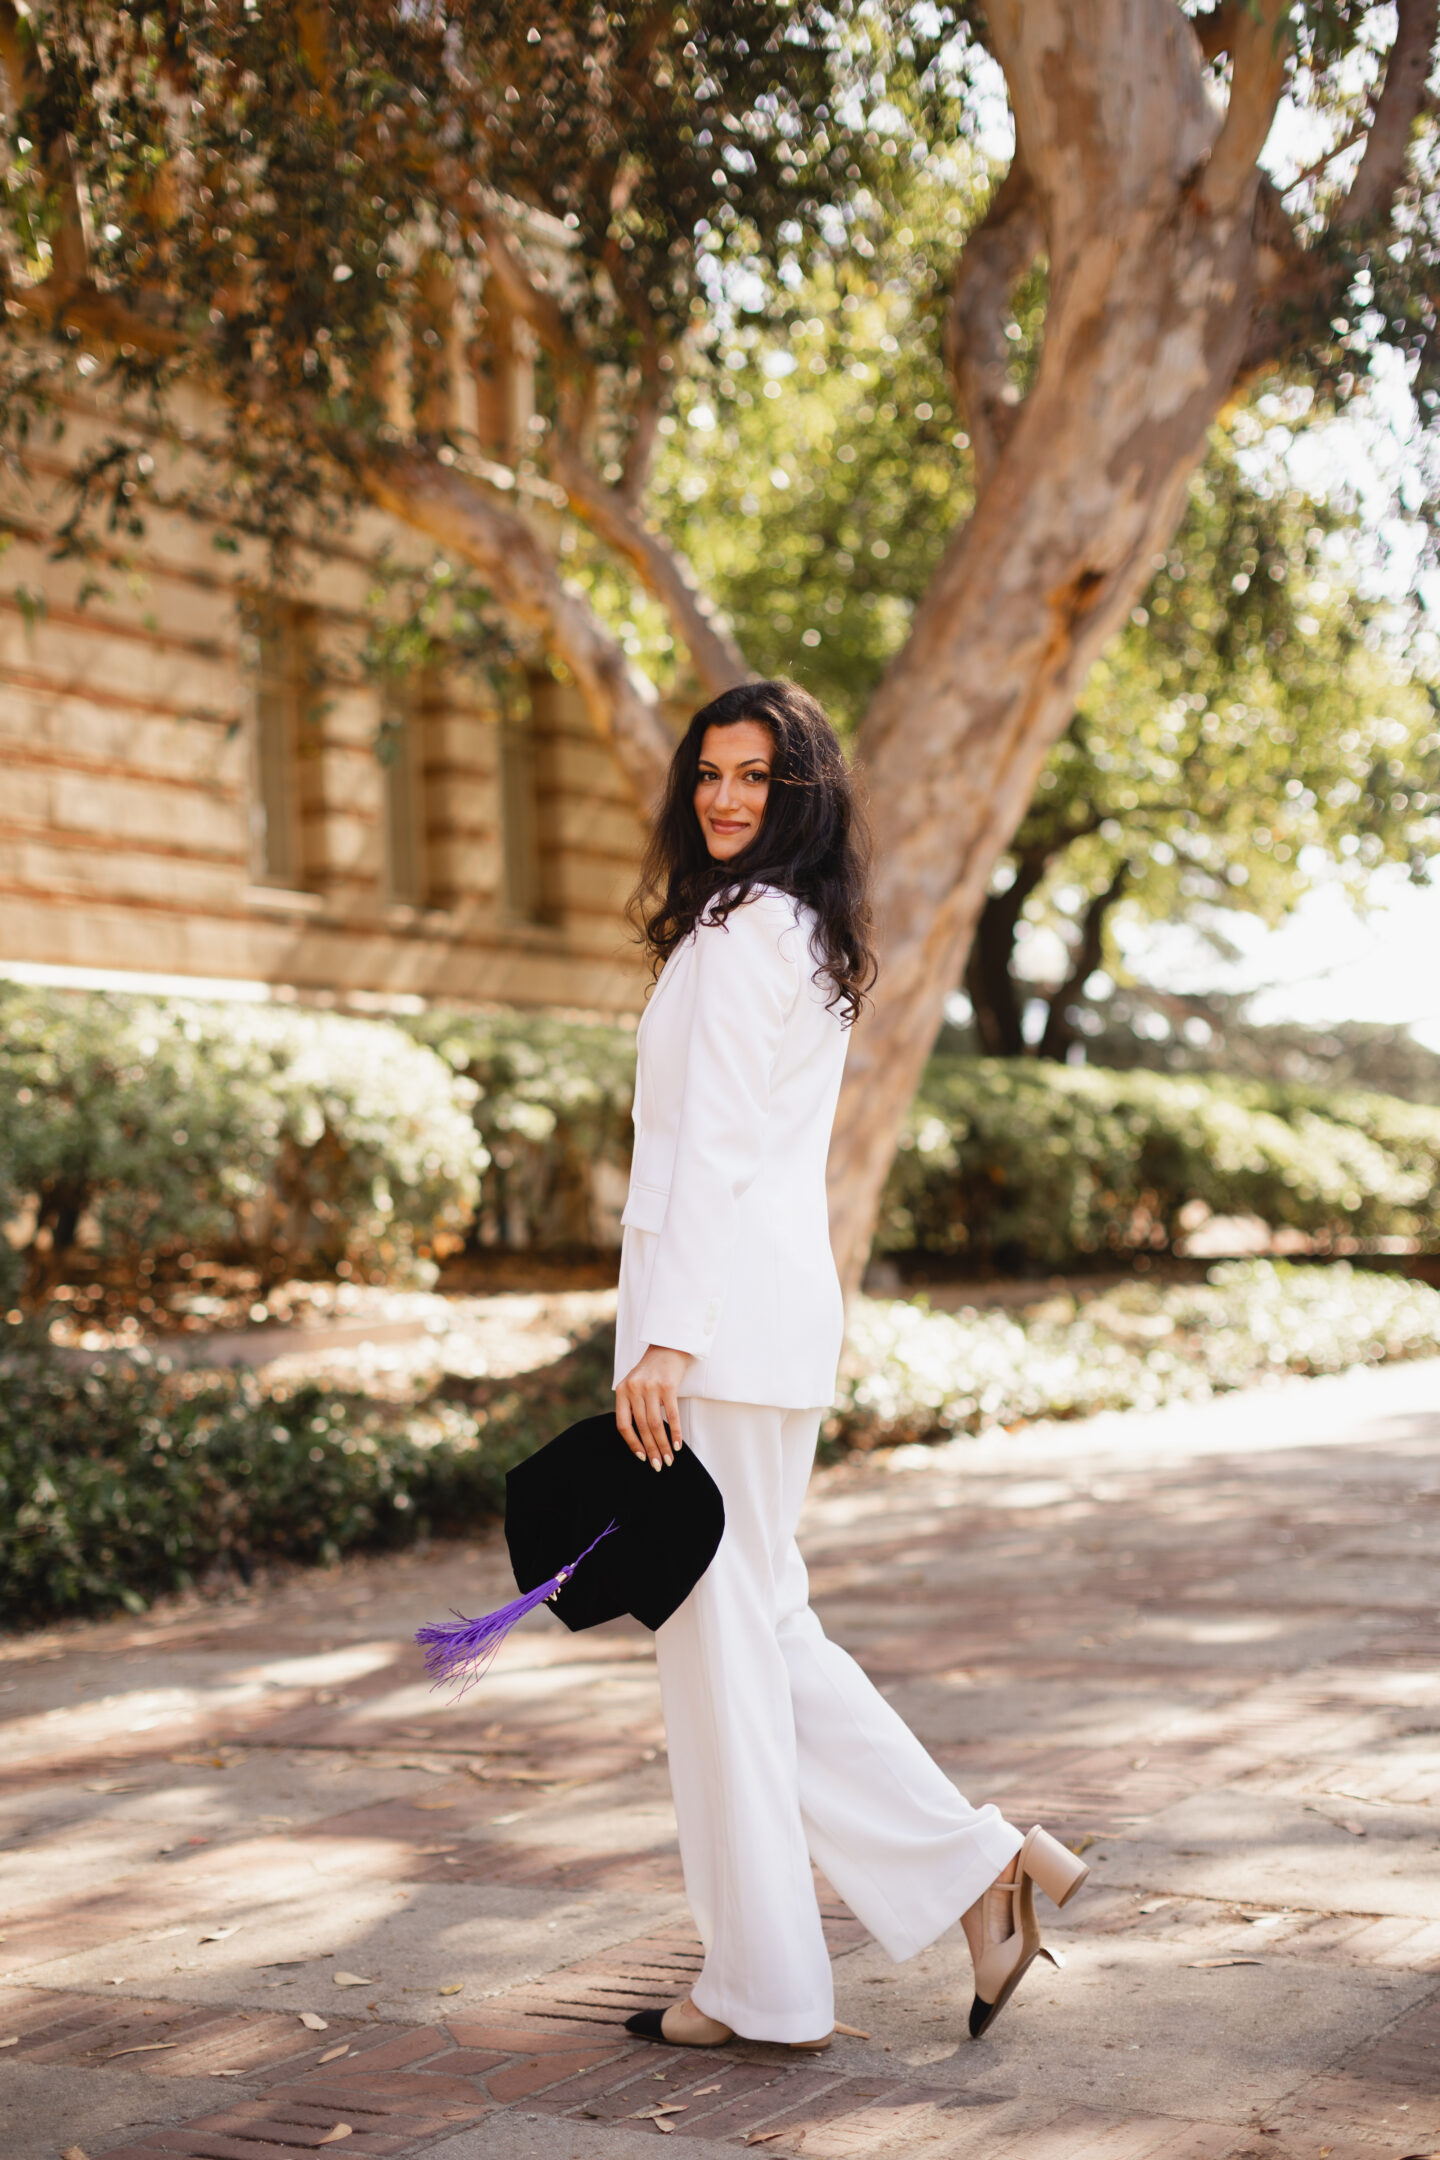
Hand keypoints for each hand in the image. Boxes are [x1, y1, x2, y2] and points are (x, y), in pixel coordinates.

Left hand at [615, 1346, 689, 1469]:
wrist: (669, 1345)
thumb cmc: (652, 1370)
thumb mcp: (634, 1384)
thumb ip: (632, 1405)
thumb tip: (639, 1438)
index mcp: (622, 1390)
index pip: (623, 1424)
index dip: (632, 1443)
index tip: (641, 1457)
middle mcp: (634, 1389)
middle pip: (641, 1427)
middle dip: (651, 1449)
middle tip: (658, 1466)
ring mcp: (651, 1387)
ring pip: (656, 1424)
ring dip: (663, 1445)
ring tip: (669, 1459)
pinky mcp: (668, 1385)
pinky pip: (672, 1414)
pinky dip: (675, 1432)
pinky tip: (678, 1444)